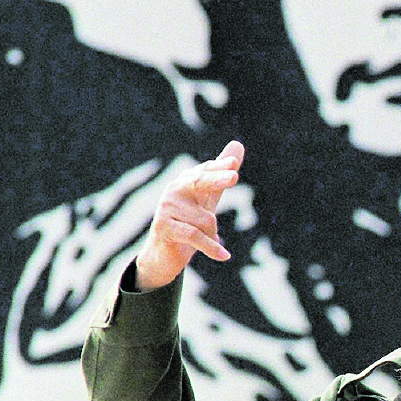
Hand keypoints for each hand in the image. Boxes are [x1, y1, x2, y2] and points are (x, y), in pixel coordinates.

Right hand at [134, 141, 244, 290]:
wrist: (163, 256)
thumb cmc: (188, 224)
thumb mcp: (207, 199)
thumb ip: (221, 176)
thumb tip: (237, 144)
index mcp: (185, 182)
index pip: (205, 171)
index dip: (219, 167)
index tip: (234, 163)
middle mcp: (173, 191)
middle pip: (200, 182)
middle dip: (218, 180)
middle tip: (235, 176)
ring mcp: (166, 208)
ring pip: (206, 219)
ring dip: (212, 234)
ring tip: (208, 240)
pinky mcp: (163, 227)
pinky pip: (195, 236)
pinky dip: (212, 247)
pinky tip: (224, 256)